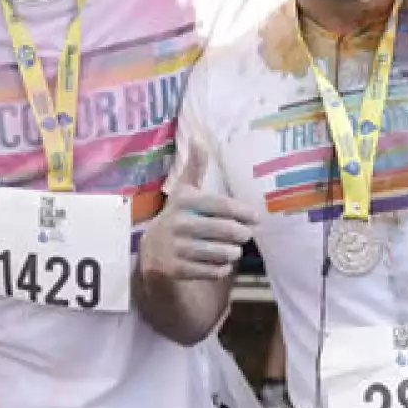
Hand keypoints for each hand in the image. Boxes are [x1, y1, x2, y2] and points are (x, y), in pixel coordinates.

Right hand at [139, 142, 257, 282]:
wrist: (151, 250)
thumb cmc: (177, 216)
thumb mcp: (183, 191)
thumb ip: (195, 167)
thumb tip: (197, 136)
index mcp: (184, 201)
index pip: (220, 205)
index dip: (241, 212)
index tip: (255, 218)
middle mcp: (177, 223)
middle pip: (223, 230)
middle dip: (240, 234)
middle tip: (246, 235)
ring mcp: (175, 247)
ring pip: (218, 252)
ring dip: (232, 252)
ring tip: (234, 250)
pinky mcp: (175, 268)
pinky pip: (209, 270)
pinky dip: (220, 268)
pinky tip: (221, 264)